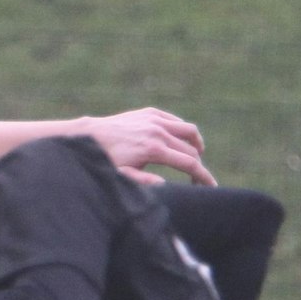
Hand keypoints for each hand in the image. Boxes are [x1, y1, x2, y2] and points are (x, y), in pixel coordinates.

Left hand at [78, 107, 214, 186]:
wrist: (89, 135)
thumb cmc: (105, 159)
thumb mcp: (122, 176)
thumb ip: (144, 181)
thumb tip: (165, 185)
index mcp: (154, 150)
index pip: (189, 163)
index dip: (203, 176)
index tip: (211, 186)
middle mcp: (158, 132)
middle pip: (191, 149)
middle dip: (198, 165)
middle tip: (197, 179)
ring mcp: (154, 120)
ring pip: (188, 130)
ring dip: (196, 144)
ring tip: (196, 155)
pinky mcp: (149, 113)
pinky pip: (175, 120)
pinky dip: (182, 130)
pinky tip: (180, 140)